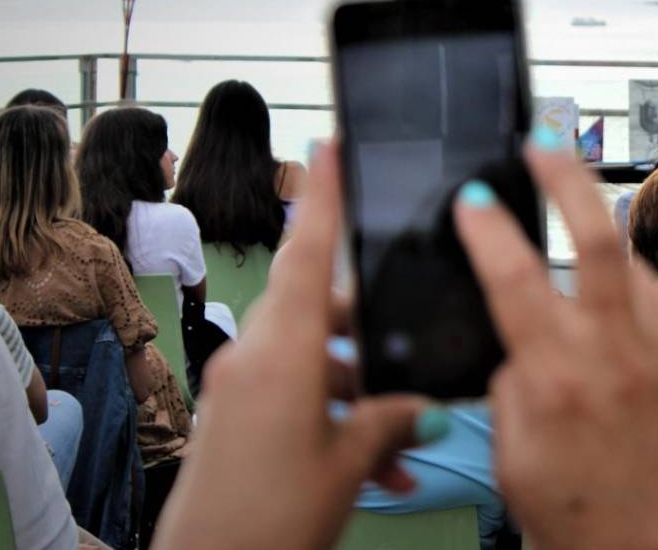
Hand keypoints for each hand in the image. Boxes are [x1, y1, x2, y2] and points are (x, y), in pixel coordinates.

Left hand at [151, 144, 437, 549]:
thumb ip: (392, 421)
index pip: (307, 253)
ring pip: (316, 362)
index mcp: (282, 353)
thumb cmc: (268, 521)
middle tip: (409, 349)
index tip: (328, 146)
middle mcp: (255, 359)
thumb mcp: (349, 464)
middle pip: (321, 311)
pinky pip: (296, 398)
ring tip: (406, 444)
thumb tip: (420, 408)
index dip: (323, 197)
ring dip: (363, 393)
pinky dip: (337, 420)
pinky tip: (381, 468)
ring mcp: (241, 391)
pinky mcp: (237, 422)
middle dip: (372, 331)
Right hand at [455, 137, 657, 549]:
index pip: (514, 278)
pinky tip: (622, 312)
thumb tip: (517, 351)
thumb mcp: (519, 472)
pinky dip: (637, 294)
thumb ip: (512, 397)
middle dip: (565, 175)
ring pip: (634, 265)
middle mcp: (617, 357)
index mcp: (558, 385)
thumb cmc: (599, 535)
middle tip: (544, 143)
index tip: (476, 199)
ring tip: (580, 250)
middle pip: (596, 234)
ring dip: (604, 244)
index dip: (489, 229)